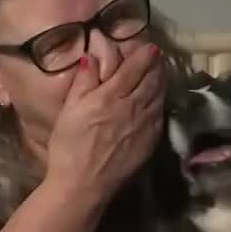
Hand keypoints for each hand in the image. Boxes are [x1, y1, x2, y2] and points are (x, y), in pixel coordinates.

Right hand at [45, 44, 166, 206]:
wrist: (84, 184)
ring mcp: (145, 125)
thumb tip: (92, 56)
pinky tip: (158, 100)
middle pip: (151, 81)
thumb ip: (83, 82)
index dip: (143, 56)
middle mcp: (133, 107)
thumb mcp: (69, 109)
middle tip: (158, 57)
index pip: (134, 69)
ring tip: (161, 73)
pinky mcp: (151, 142)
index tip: (150, 47)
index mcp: (111, 96)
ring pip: (158, 96)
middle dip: (155, 66)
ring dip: (161, 82)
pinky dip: (161, 102)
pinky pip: (160, 115)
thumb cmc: (70, 146)